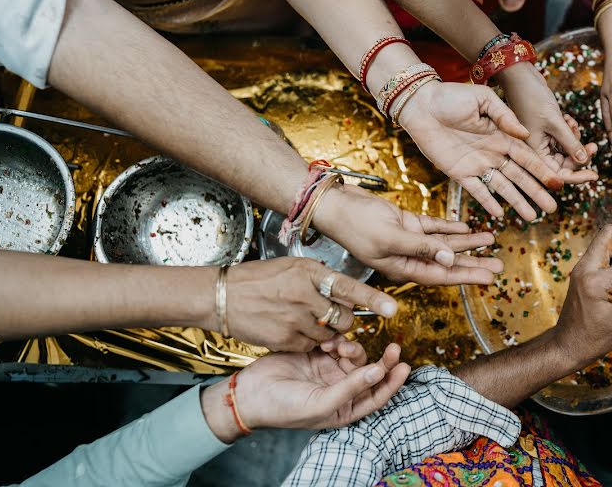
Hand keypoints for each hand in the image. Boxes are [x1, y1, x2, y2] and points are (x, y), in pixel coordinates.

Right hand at [202, 337, 410, 441]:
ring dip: (353, 348)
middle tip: (394, 348)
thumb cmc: (283, 408)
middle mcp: (340, 389)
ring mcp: (328, 371)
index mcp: (344, 408)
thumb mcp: (321, 403)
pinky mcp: (317, 354)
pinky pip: (336, 343)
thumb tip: (378, 373)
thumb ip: (350, 388)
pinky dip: (336, 340)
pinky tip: (328, 342)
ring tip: (340, 347)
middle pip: (370, 372)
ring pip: (354, 355)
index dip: (392, 383)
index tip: (404, 366)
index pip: (376, 396)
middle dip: (382, 360)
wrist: (251, 393)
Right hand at [224, 258, 396, 351]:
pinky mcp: (284, 339)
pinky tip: (292, 329)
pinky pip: (310, 345)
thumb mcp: (291, 267)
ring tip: (305, 320)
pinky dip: (307, 341)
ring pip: (329, 335)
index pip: (348, 287)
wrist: (220, 297)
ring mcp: (294, 320)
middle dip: (343, 320)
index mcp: (308, 273)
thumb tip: (344, 289)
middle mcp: (304, 296)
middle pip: (344, 318)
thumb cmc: (256, 279)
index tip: (391, 309)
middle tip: (329, 314)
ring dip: (325, 332)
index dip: (372, 299)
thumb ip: (319, 278)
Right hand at [314, 183, 503, 284]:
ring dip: (466, 242)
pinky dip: (449, 227)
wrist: (335, 204)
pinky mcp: (405, 223)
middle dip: (473, 263)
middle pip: (447, 262)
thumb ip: (421, 248)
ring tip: (490, 240)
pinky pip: (433, 228)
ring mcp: (407, 240)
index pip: (441, 275)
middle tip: (498, 265)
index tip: (489, 279)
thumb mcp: (390, 238)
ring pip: (444, 243)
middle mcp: (407, 257)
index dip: (467, 277)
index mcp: (402, 268)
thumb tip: (450, 258)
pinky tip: (466, 226)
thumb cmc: (356, 225)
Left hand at [398, 79, 562, 220]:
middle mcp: (493, 152)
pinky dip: (488, 202)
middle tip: (552, 208)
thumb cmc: (451, 96)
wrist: (421, 105)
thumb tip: (525, 134)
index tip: (557, 183)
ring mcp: (477, 164)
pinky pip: (476, 190)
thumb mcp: (482, 99)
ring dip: (517, 201)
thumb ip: (504, 116)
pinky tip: (500, 214)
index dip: (541, 170)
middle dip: (536, 192)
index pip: (527, 157)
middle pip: (519, 176)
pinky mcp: (458, 172)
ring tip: (531, 217)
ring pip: (502, 187)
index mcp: (502, 135)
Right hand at [498, 63, 598, 184]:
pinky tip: (568, 118)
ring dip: (575, 139)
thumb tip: (584, 161)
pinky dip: (570, 130)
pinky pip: (563, 138)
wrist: (521, 77)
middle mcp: (535, 150)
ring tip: (573, 123)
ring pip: (565, 151)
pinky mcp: (546, 130)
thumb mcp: (555, 122)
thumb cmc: (532, 98)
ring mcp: (541, 140)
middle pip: (563, 164)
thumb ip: (570, 143)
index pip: (557, 175)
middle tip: (594, 146)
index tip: (594, 175)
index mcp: (532, 153)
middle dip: (579, 155)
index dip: (577, 177)